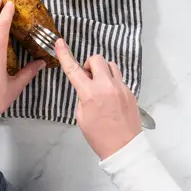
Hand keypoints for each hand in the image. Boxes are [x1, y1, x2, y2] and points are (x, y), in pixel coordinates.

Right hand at [55, 39, 140, 159]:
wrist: (124, 148)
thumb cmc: (99, 136)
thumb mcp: (81, 117)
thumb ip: (82, 97)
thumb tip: (87, 88)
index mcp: (90, 94)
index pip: (74, 69)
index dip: (64, 54)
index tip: (59, 43)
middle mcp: (107, 86)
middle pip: (97, 59)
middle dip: (89, 64)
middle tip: (88, 77)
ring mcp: (121, 88)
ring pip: (111, 65)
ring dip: (102, 71)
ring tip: (100, 86)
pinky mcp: (130, 92)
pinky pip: (119, 79)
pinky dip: (112, 82)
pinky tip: (110, 98)